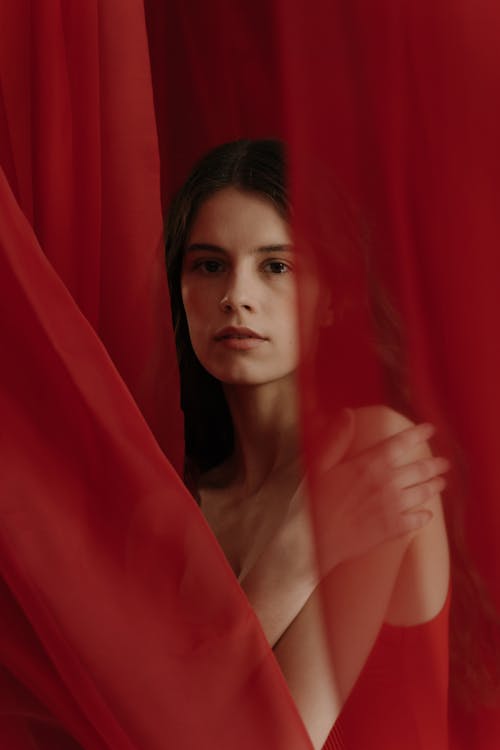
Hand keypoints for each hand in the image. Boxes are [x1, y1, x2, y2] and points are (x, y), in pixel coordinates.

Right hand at [267, 410, 449, 586]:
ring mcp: (392, 507)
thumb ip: (336, 438)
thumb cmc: (313, 501)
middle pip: (418, 469)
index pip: (399, 443)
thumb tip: (347, 413)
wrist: (315, 541)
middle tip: (444, 462)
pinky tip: (427, 515)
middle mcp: (386, 483)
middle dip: (434, 464)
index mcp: (369, 464)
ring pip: (421, 493)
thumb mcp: (319, 464)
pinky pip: (415, 521)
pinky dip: (424, 516)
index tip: (430, 429)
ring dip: (433, 486)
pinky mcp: (391, 529)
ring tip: (441, 483)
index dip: (417, 434)